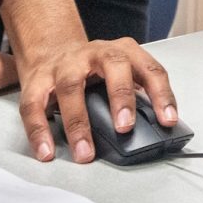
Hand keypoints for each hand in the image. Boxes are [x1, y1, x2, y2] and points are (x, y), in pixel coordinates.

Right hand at [17, 36, 177, 163]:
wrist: (54, 50)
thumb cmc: (95, 71)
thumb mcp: (121, 75)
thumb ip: (137, 97)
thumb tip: (155, 132)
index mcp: (123, 52)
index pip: (149, 69)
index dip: (161, 94)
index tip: (168, 120)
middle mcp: (95, 53)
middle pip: (113, 66)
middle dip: (121, 96)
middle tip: (125, 128)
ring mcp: (65, 64)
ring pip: (70, 87)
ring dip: (78, 122)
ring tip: (85, 152)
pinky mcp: (38, 80)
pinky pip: (34, 105)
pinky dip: (39, 131)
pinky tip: (47, 151)